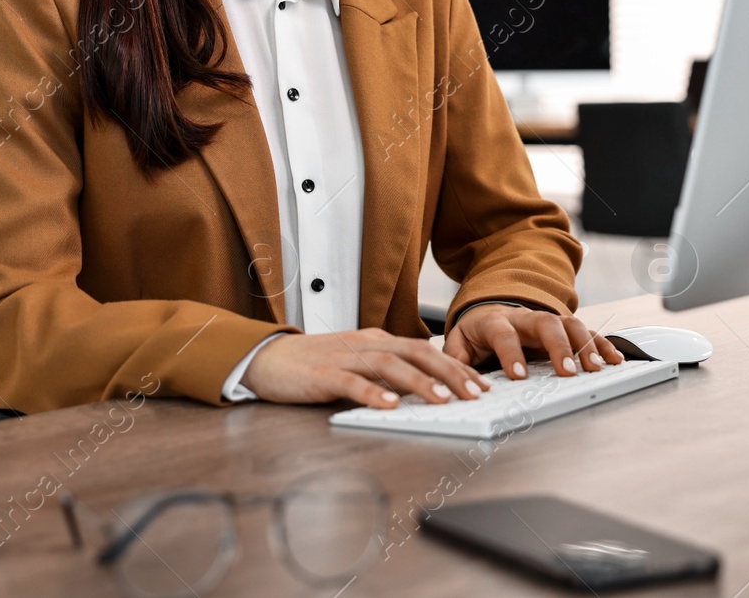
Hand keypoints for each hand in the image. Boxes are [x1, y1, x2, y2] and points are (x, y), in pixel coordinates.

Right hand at [240, 328, 489, 408]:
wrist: (269, 358)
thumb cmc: (315, 364)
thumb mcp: (359, 363)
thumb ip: (389, 372)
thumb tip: (426, 387)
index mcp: (378, 341)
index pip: (425, 350)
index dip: (455, 366)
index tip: (479, 384)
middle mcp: (366, 344)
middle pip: (415, 353)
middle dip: (449, 372)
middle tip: (474, 393)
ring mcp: (345, 358)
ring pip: (389, 365)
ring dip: (419, 383)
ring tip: (442, 399)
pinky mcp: (323, 375)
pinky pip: (352, 383)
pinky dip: (372, 393)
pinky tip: (389, 406)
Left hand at [444, 304, 624, 378]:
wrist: (490, 309)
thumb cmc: (477, 331)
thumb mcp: (459, 341)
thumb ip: (456, 357)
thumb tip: (459, 378)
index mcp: (495, 321)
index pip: (504, 334)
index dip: (511, 353)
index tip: (519, 375)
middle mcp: (525, 317)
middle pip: (545, 324)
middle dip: (559, 347)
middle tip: (568, 372)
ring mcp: (547, 321)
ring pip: (570, 324)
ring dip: (586, 345)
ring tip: (596, 368)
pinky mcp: (563, 328)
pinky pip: (586, 331)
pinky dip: (602, 344)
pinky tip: (615, 359)